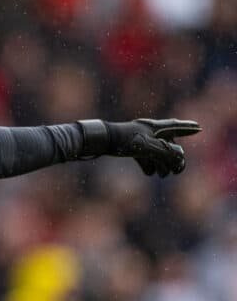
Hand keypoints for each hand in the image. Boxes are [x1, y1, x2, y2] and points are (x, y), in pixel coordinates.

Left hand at [78, 118, 200, 176]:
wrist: (101, 140)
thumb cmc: (124, 140)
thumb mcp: (148, 147)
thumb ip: (166, 153)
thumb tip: (180, 159)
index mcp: (154, 128)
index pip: (176, 126)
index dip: (188, 128)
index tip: (199, 127)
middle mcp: (148, 132)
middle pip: (167, 143)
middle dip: (172, 157)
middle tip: (177, 170)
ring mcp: (139, 139)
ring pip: (156, 151)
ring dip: (161, 163)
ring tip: (162, 174)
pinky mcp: (130, 146)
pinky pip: (144, 155)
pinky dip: (148, 163)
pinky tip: (149, 172)